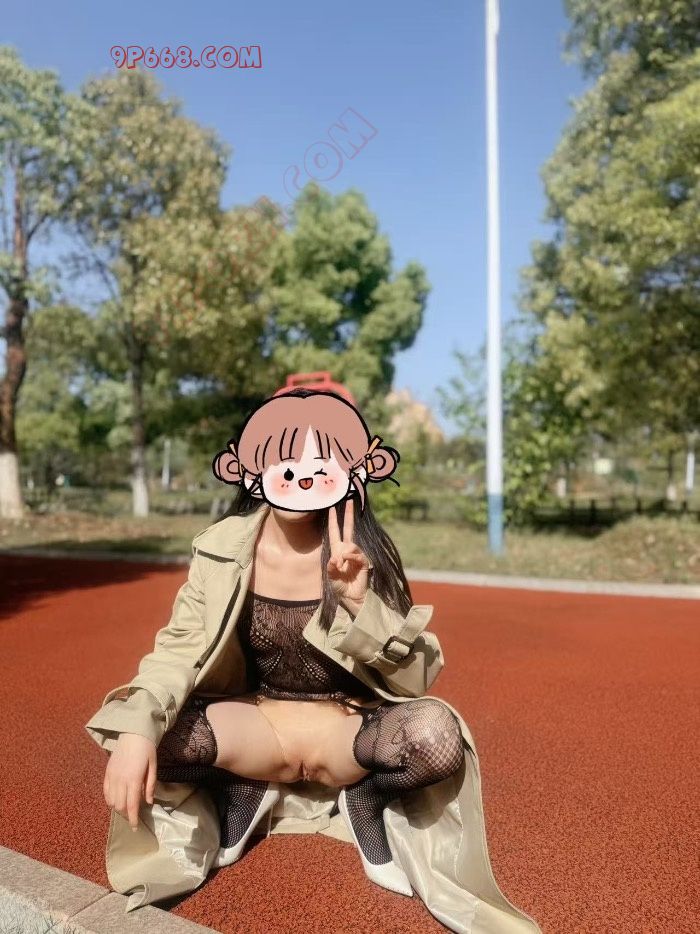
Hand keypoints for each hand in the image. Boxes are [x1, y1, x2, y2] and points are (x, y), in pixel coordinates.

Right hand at [104, 732, 156, 831]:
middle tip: (133, 816)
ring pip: (111, 801)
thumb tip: (149, 802)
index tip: (135, 828)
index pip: (131, 805)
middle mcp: (120, 780)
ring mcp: (112, 777)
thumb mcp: (153, 766)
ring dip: (118, 808)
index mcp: (133, 779)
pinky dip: (110, 800)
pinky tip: (116, 801)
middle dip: (126, 815)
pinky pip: (105, 792)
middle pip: (120, 806)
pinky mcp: (107, 773)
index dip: (132, 819)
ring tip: (126, 809)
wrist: (133, 733)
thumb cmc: (147, 749)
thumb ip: (150, 785)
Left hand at [328, 497, 370, 611]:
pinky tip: (346, 563)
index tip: (332, 508)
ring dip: (344, 553)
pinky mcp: (363, 562)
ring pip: (351, 544)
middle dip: (348, 515)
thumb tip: (336, 558)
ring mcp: (355, 555)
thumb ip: (331, 568)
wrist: (352, 597)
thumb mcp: (331, 577)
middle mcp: (346, 550)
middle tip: (349, 500)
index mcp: (337, 551)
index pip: (335, 532)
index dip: (334, 520)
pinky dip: (351, 557)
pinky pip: (357, 554)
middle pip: (348, 529)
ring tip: (340, 565)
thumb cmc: (340, 587)